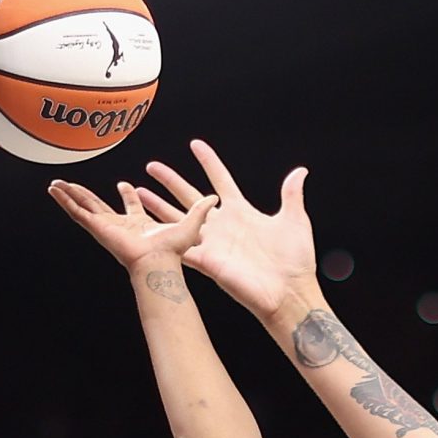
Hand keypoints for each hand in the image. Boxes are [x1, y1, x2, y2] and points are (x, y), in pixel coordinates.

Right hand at [46, 177, 216, 281]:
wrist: (159, 263)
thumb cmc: (173, 251)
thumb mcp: (190, 223)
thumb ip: (200, 210)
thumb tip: (214, 198)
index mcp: (139, 225)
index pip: (131, 207)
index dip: (128, 195)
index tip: (124, 185)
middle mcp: (120, 226)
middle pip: (99, 206)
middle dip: (87, 195)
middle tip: (76, 184)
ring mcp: (106, 226)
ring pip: (83, 207)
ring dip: (69, 195)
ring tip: (54, 184)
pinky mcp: (97, 227)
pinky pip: (77, 212)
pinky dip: (64, 201)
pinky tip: (53, 191)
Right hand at [142, 139, 316, 318]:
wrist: (289, 292)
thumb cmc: (295, 262)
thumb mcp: (294, 221)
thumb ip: (291, 195)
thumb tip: (300, 172)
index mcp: (241, 213)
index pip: (219, 179)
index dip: (209, 162)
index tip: (196, 145)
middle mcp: (222, 226)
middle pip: (190, 196)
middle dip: (170, 181)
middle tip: (152, 166)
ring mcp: (212, 243)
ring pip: (177, 219)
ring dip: (157, 205)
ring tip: (138, 190)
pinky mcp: (206, 261)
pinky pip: (179, 245)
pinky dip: (162, 236)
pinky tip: (145, 226)